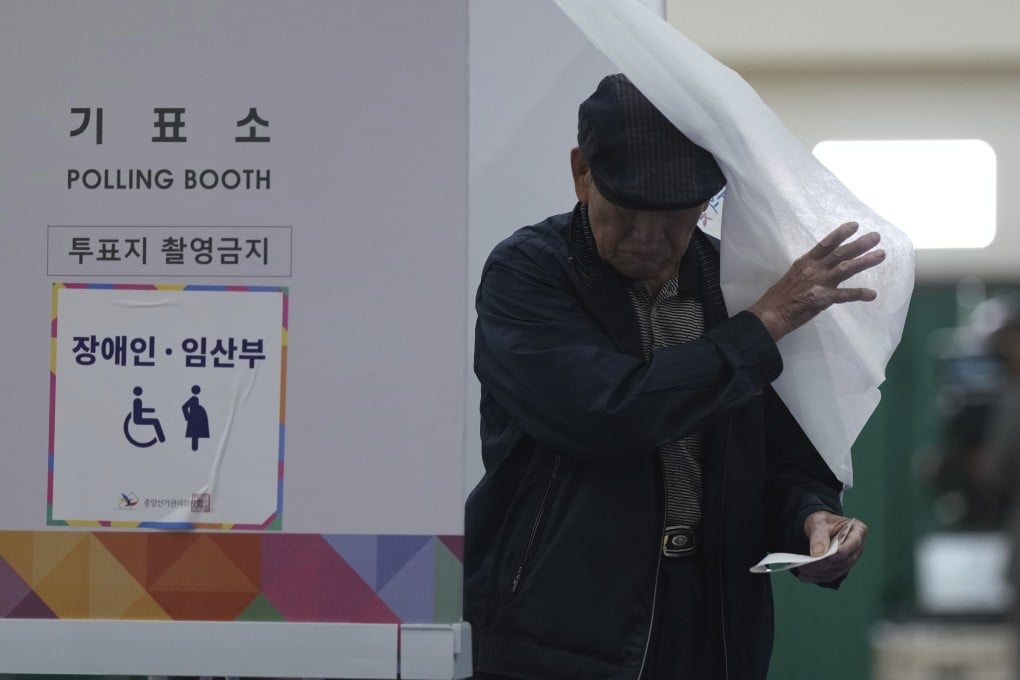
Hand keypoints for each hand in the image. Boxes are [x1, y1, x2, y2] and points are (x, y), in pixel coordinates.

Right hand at [748, 222, 884, 340]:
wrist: (771, 314)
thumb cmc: (780, 296)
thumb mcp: (794, 275)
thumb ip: (810, 270)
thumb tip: (823, 266)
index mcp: (806, 262)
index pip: (826, 244)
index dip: (841, 234)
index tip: (855, 225)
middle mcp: (814, 269)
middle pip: (840, 253)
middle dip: (860, 244)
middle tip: (876, 236)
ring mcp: (819, 283)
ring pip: (845, 268)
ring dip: (865, 261)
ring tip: (881, 255)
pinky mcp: (822, 298)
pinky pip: (844, 295)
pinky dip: (858, 294)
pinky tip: (872, 294)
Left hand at [795, 511, 866, 583]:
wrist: (819, 526)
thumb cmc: (822, 521)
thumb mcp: (819, 523)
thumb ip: (819, 537)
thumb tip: (818, 554)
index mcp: (858, 531)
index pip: (853, 543)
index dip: (841, 552)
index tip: (828, 557)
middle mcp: (857, 547)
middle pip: (845, 560)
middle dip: (826, 564)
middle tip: (808, 565)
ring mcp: (850, 559)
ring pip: (838, 570)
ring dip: (820, 573)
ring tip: (803, 571)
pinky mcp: (841, 567)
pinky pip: (832, 575)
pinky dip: (818, 577)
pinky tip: (805, 577)